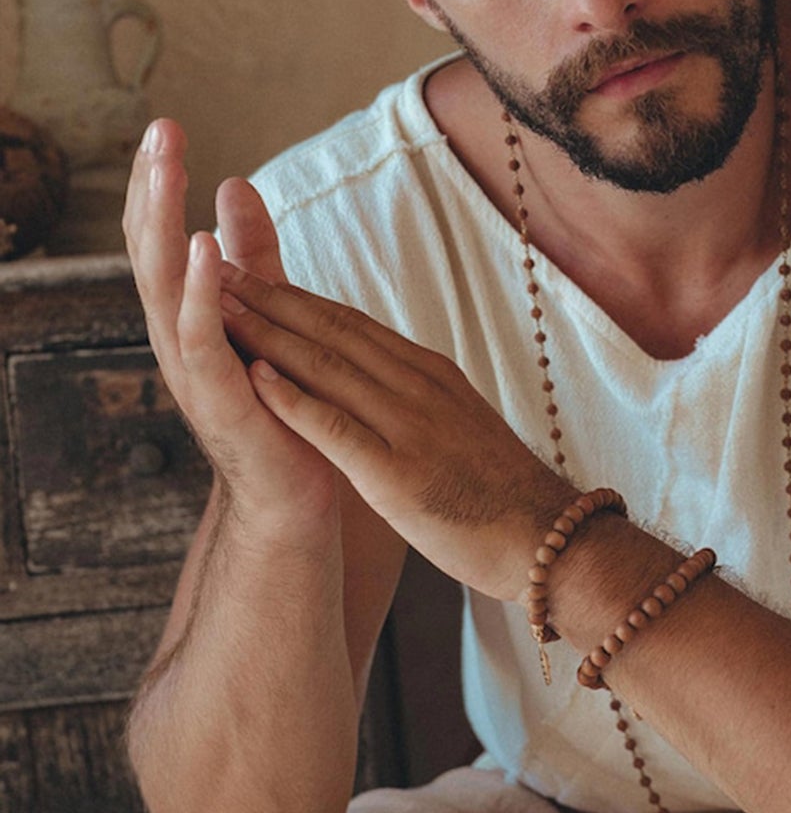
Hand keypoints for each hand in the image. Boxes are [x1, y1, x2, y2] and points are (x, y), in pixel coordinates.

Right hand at [121, 119, 338, 528]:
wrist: (292, 495)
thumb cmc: (278, 406)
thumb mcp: (264, 313)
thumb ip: (250, 256)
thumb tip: (233, 183)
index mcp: (186, 316)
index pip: (161, 237)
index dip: (157, 184)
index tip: (165, 127)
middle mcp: (176, 338)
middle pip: (151, 250)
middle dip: (151, 188)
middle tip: (158, 129)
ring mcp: (191, 370)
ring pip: (163, 285)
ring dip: (163, 224)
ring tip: (166, 169)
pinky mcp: (219, 399)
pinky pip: (199, 339)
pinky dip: (196, 293)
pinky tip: (201, 250)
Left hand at [216, 266, 568, 600]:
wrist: (550, 541)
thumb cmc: (502, 496)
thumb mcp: (460, 426)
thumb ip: (418, 401)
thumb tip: (380, 383)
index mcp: (431, 375)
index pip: (352, 324)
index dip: (296, 299)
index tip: (252, 277)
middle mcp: (419, 388)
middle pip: (333, 332)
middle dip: (270, 300)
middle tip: (218, 271)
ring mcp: (410, 427)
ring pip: (328, 367)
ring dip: (268, 335)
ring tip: (219, 309)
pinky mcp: (399, 474)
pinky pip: (337, 427)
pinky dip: (293, 399)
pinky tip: (255, 379)